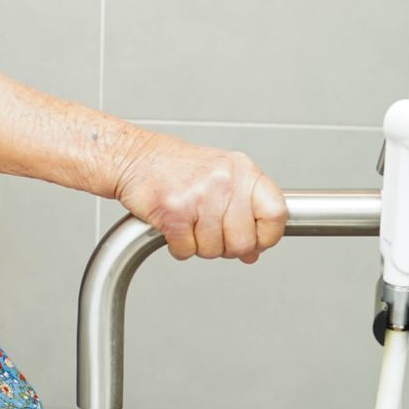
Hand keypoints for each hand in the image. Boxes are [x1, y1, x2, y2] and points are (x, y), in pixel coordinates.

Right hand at [112, 136, 288, 262]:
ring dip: (199, 246)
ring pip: (214, 250)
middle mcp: (224, 181)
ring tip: (189, 224)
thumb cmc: (174, 166)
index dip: (267, 236)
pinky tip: (173, 227)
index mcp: (242, 170)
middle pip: (244, 242)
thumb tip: (253, 251)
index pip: (276, 214)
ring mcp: (199, 196)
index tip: (256, 241)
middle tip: (212, 234)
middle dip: (227, 247)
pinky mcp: (174, 212)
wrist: (132, 157)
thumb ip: (242, 209)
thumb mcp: (220, 176)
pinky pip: (186, 250)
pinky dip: (178, 247)